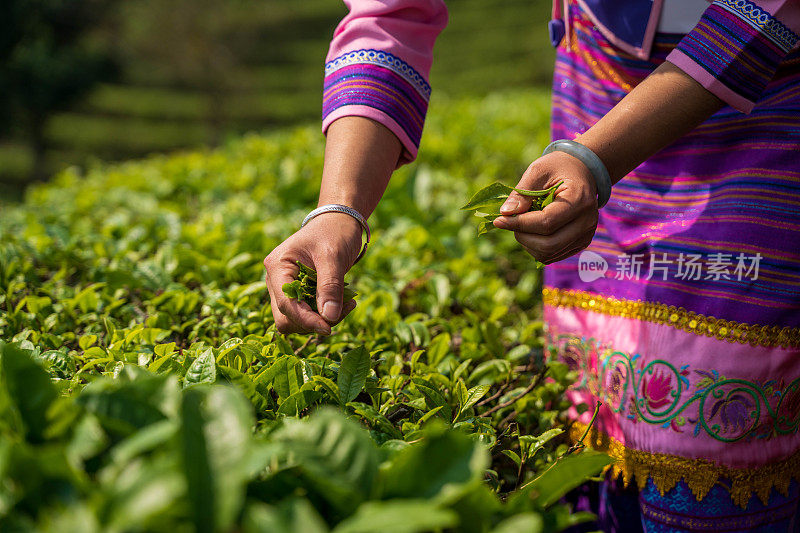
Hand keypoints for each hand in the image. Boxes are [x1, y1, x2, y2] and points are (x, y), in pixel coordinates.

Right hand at [264, 213, 361, 334]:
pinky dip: (325, 314)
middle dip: (312, 322)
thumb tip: (329, 319)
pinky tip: (345, 302)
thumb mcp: (333, 257)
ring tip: (348, 303)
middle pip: (285, 317)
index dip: (305, 319)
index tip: (328, 327)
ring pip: (295, 320)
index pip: (286, 303)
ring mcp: (285, 287)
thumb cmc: (334, 232)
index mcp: (277, 266)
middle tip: (342, 312)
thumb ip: (330, 286)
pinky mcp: (298, 293)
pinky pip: (307, 314)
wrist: (339, 221)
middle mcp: (276, 279)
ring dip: (321, 319)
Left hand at [493, 151, 598, 263]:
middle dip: (522, 236)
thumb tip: (505, 213)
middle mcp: (587, 221)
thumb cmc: (558, 168)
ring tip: (523, 224)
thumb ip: (522, 193)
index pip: (546, 222)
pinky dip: (536, 247)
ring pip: (548, 253)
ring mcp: (586, 235)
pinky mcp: (580, 244)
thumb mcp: (538, 171)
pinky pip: (552, 255)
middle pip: (548, 244)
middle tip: (510, 222)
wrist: (581, 171)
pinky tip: (532, 231)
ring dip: (527, 243)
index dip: (519, 224)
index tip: (499, 220)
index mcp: (579, 200)